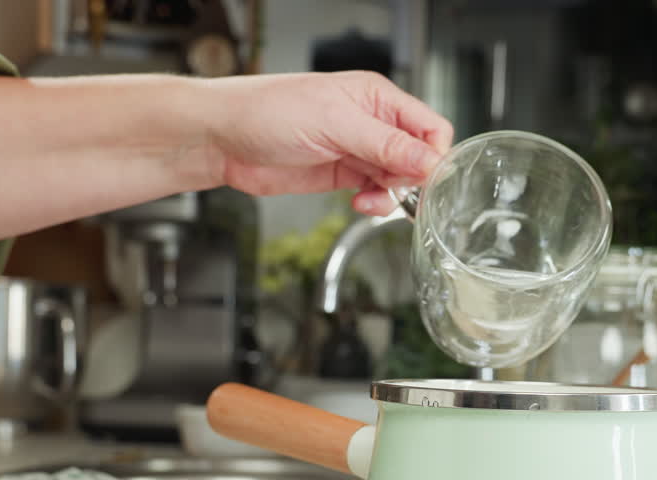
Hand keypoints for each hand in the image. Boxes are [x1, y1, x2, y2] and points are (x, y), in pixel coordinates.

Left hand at [199, 71, 452, 214]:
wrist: (223, 139)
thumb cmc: (267, 111)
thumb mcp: (334, 123)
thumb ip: (385, 144)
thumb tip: (430, 160)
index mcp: (377, 97)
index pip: (430, 126)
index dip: (434, 155)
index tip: (424, 179)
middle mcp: (371, 123)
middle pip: (418, 157)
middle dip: (412, 179)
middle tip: (393, 190)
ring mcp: (356, 150)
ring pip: (398, 179)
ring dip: (392, 195)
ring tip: (370, 200)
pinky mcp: (341, 175)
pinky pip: (375, 192)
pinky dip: (375, 203)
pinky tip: (361, 204)